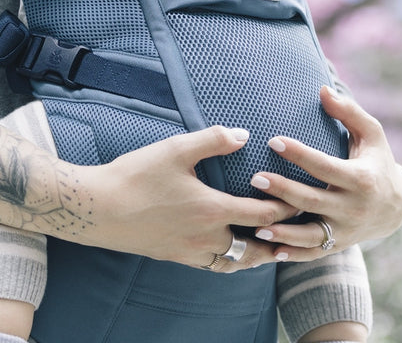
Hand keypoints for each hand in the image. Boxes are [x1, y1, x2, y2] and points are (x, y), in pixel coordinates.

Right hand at [82, 124, 298, 270]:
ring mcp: (191, 252)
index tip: (301, 201)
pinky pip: (214, 266)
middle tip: (297, 233)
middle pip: (255, 248)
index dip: (285, 208)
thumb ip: (213, 140)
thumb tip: (244, 135)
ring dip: (256, 256)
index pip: (261, 214)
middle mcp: (206, 237)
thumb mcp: (175, 149)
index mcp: (211, 210)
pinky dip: (231, 261)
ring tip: (271, 247)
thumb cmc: (136, 176)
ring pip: (235, 263)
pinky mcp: (176, 257)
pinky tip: (231, 250)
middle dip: (278, 240)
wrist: (99, 209)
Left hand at [248, 86, 401, 261]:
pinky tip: (269, 249)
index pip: (325, 166)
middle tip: (255, 178)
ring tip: (257, 222)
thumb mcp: (371, 133)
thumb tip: (322, 88)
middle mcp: (353, 208)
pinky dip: (292, 254)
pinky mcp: (338, 246)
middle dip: (284, 190)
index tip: (273, 140)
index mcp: (361, 179)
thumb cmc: (377, 160)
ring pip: (311, 234)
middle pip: (313, 200)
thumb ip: (348, 111)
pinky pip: (312, 254)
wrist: (396, 206)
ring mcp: (345, 231)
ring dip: (283, 231)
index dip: (299, 154)